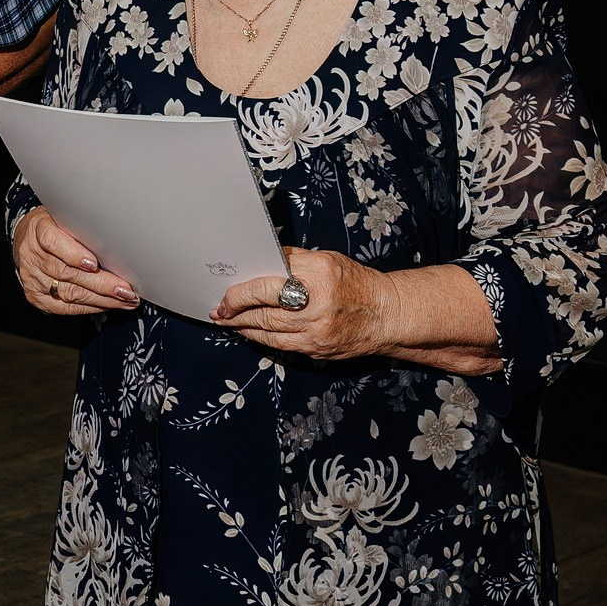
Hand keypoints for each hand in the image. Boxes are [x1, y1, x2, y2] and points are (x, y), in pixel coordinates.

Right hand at [12, 207, 138, 315]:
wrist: (28, 240)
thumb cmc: (56, 227)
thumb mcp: (67, 217)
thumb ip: (84, 229)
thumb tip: (118, 244)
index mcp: (39, 228)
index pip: (52, 240)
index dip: (73, 253)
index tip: (94, 264)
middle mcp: (32, 254)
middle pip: (66, 272)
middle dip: (100, 284)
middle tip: (126, 290)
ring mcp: (32, 278)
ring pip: (69, 293)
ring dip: (102, 299)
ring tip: (126, 300)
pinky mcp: (36, 297)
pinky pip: (66, 308)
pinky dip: (91, 307)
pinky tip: (108, 304)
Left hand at [212, 247, 397, 359]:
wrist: (388, 314)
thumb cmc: (355, 282)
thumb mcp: (326, 260)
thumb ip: (292, 259)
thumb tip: (257, 258)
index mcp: (318, 273)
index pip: (268, 280)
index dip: (242, 290)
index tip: (225, 291)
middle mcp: (316, 302)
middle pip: (264, 307)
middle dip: (235, 309)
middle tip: (218, 309)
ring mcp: (316, 329)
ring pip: (268, 329)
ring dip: (241, 326)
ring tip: (226, 320)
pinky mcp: (317, 348)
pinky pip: (280, 345)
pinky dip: (260, 338)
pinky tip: (248, 332)